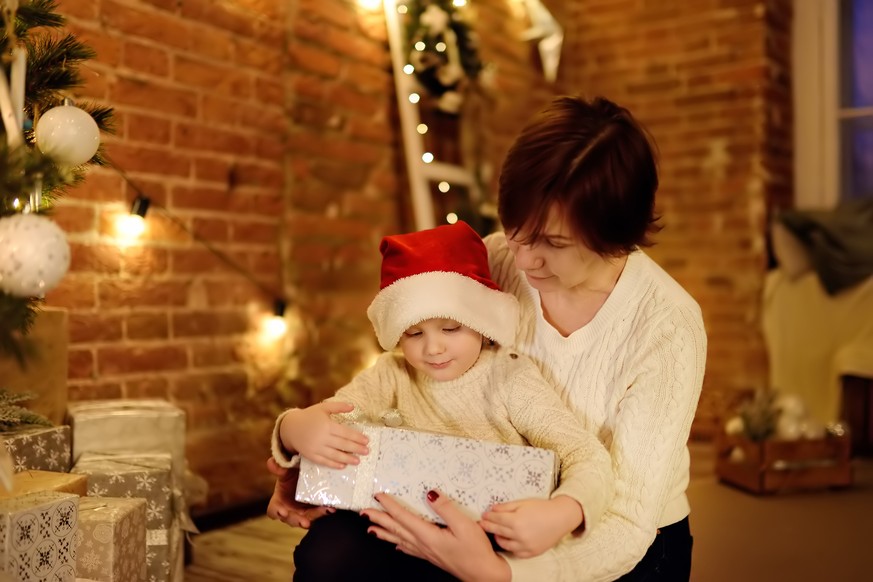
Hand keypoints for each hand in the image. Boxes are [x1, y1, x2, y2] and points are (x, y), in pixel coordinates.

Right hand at [265, 457, 333, 528]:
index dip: (277, 512)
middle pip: (292, 520)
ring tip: (325, 510)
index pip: (273, 511)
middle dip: (298, 521)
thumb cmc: (290, 477)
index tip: (282, 512)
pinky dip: (326, 510)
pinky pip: (320, 513)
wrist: (303, 476)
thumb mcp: (284, 472)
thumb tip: (271, 462)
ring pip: (308, 518)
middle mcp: (290, 511)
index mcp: (279, 503)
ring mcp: (303, 513)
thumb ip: (278, 468)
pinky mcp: (315, 511)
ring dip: (316, 515)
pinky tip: (332, 506)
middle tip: (305, 522)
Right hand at [279, 402, 369, 468]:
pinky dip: (334, 464)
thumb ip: (338, 406)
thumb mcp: (323, 407)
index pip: (345, 433)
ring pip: (335, 455)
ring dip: (348, 458)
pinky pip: (324, 461)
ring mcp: (316, 448)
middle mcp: (322, 437)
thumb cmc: (310, 416)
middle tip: (367, 451)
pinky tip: (343, 465)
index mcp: (326, 425)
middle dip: (356, 448)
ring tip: (358, 461)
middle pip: (342, 444)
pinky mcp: (311, 456)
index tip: (367, 440)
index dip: (357, 437)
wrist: (290, 427)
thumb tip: (353, 406)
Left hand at [362, 490, 510, 581]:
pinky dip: (399, 544)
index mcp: (428, 535)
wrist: (484, 574)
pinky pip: (409, 549)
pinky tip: (396, 545)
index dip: (390, 506)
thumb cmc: (476, 551)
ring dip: (384, 533)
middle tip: (365, 512)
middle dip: (379, 519)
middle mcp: (424, 545)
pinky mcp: (432, 556)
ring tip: (371, 528)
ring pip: (400, 540)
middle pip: (396, 529)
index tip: (379, 496)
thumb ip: (446, 508)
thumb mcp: (465, 525)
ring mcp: (427, 552)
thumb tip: (430, 494)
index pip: (404, 517)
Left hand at [481, 495, 583, 557]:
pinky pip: (516, 552)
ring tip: (496, 533)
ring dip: (498, 538)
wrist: (560, 518)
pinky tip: (508, 541)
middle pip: (497, 531)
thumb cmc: (542, 508)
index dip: (488, 516)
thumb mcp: (522, 503)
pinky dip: (510, 547)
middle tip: (482, 524)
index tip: (483, 515)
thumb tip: (492, 509)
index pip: (496, 519)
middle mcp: (519, 535)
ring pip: (504, 544)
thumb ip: (506, 506)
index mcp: (516, 521)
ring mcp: (525, 545)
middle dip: (488, 526)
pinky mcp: (531, 552)